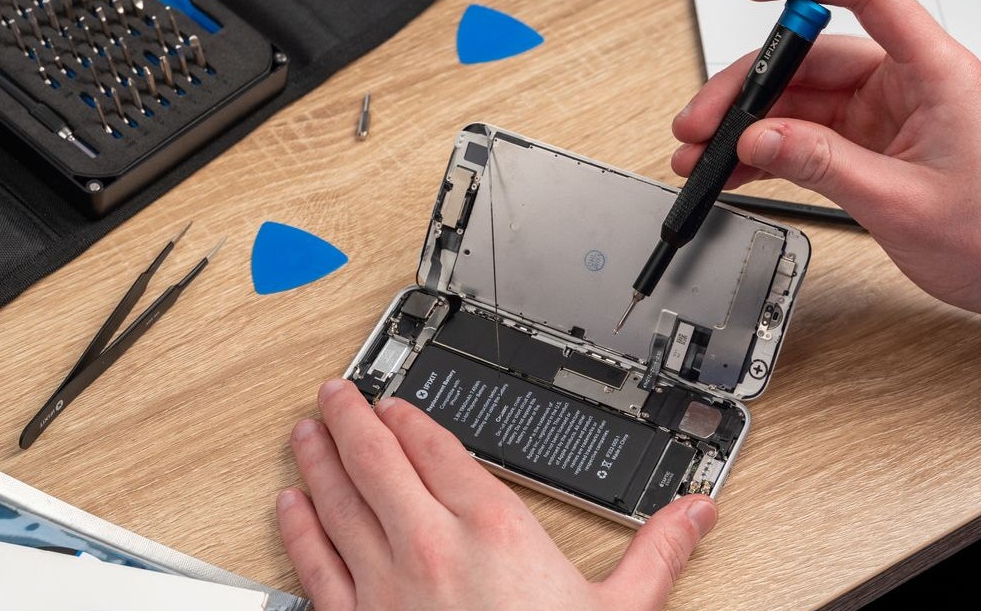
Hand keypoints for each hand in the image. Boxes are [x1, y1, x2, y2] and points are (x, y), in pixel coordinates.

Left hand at [277, 379, 717, 610]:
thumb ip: (655, 554)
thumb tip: (693, 516)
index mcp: (494, 530)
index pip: (438, 449)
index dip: (409, 418)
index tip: (395, 402)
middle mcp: (430, 546)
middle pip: (376, 460)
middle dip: (349, 419)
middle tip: (334, 393)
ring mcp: (386, 586)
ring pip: (337, 503)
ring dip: (317, 461)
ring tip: (304, 433)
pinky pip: (316, 566)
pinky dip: (298, 531)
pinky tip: (288, 508)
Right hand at [671, 0, 980, 344]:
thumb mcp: (900, 201)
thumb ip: (824, 165)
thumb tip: (760, 137)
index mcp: (933, 72)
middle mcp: (905, 82)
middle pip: (809, 59)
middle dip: (746, 89)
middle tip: (701, 123)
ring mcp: (883, 113)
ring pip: (797, 101)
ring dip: (746, 127)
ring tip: (702, 154)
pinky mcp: (867, 144)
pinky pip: (803, 135)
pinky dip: (765, 151)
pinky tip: (733, 168)